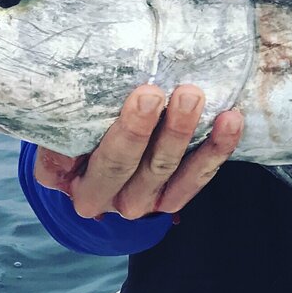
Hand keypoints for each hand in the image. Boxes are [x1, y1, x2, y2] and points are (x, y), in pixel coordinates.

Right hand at [33, 84, 242, 219]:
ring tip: (193, 96)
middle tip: (157, 93)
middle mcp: (110, 199)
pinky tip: (230, 119)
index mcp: (77, 184)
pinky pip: (199, 175)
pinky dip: (217, 148)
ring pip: (168, 169)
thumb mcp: (61, 126)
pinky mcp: (174, 196)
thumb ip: (64, 118)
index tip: (142, 95)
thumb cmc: (77, 128)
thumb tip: (72, 93)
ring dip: (183, 132)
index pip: (99, 161)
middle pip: (130, 166)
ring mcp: (146, 199)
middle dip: (148, 129)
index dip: (123, 132)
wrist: (91, 154)